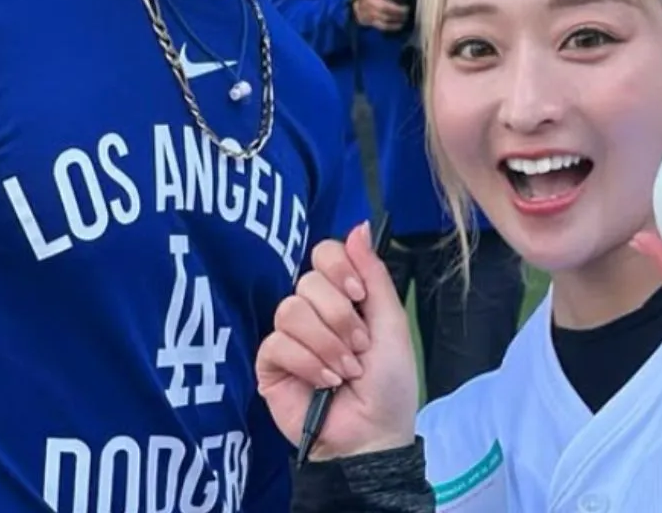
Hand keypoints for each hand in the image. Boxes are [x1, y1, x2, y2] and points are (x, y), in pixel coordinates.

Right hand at [257, 223, 418, 460]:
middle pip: (307, 281)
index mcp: (341, 296)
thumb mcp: (390, 323)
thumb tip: (358, 227)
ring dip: (326, 343)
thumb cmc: (388, 383)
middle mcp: (312, 311)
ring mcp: (289, 336)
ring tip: (344, 371)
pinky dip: (307, 362)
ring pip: (290, 310)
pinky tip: (324, 381)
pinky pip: (277, 342)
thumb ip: (373, 275)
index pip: (323, 254)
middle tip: (358, 348)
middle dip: (340, 317)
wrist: (372, 434)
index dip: (338, 268)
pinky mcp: (270, 364)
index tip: (358, 294)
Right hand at [351, 0, 410, 33]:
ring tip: (407, 15)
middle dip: (398, 9)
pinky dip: (394, 25)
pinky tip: (402, 22)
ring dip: (398, 17)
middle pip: (383, 6)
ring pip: (384, 17)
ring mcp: (368, 10)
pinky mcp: (370, 20)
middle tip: (408, 8)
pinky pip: (383, 26)